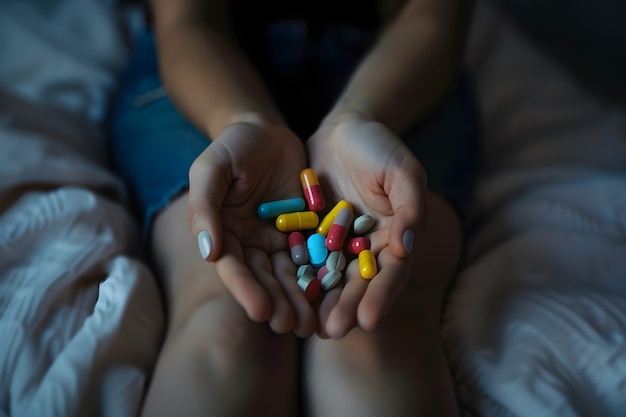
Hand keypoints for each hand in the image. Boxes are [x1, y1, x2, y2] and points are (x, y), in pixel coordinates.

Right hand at [187, 119, 315, 336]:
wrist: (266, 131)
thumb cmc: (232, 148)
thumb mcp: (211, 170)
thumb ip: (205, 207)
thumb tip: (207, 253)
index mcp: (223, 234)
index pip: (233, 268)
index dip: (246, 290)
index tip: (261, 311)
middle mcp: (250, 244)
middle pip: (263, 278)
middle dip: (276, 303)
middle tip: (291, 326)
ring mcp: (278, 239)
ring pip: (289, 274)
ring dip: (299, 299)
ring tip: (311, 324)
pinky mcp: (304, 231)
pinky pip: (313, 254)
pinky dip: (321, 274)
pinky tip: (333, 293)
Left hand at [307, 114, 426, 337]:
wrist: (344, 131)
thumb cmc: (379, 148)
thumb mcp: (402, 170)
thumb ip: (410, 205)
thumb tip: (407, 247)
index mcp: (395, 238)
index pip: (390, 274)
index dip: (380, 297)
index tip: (368, 321)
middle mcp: (367, 249)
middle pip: (359, 284)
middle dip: (347, 308)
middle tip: (332, 331)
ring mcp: (338, 245)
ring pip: (330, 279)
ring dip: (321, 303)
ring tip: (308, 327)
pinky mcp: (312, 237)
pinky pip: (304, 260)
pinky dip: (298, 279)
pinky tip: (286, 297)